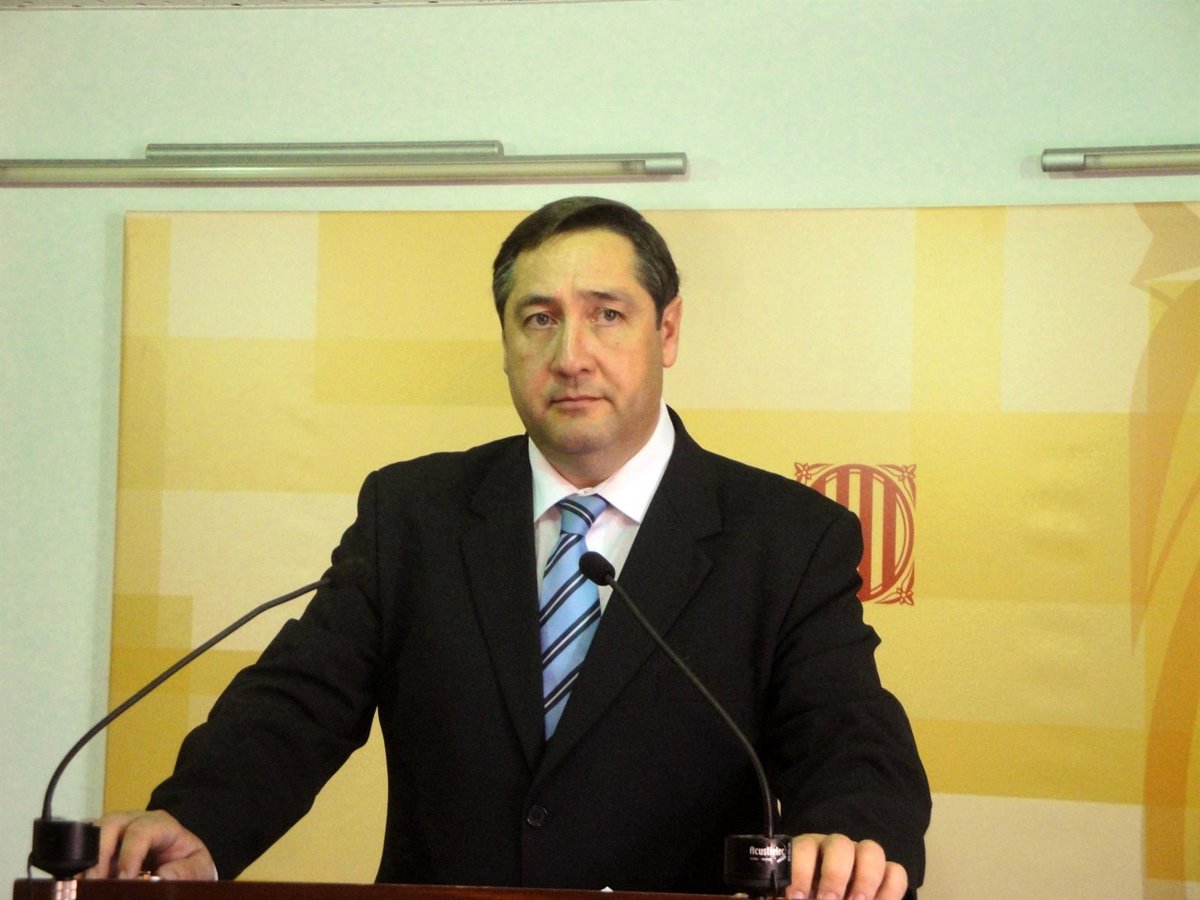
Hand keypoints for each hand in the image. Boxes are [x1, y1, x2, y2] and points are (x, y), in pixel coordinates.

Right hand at [85, 810, 216, 880]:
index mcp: (160, 824)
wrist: (179, 864)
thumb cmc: (187, 864)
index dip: (130, 854)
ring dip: (85, 859)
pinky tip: (80, 882)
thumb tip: (161, 877)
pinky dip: (78, 864)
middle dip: (99, 853)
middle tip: (95, 881)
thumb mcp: (198, 868)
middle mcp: (133, 822)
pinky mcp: (100, 846)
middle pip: (110, 824)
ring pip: (91, 833)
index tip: (125, 878)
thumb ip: (185, 872)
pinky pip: (82, 848)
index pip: (141, 831)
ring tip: (83, 884)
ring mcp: (113, 832)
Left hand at [787, 833, 906, 899]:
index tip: (798, 898)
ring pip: (871, 850)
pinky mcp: (886, 873)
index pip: (804, 848)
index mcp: (808, 851)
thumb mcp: (799, 895)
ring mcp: (863, 857)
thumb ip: (792, 895)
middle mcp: (836, 849)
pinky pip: (896, 871)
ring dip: (866, 879)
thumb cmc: (808, 895)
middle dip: (836, 875)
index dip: (801, 872)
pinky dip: (890, 890)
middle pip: (840, 845)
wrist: (833, 895)